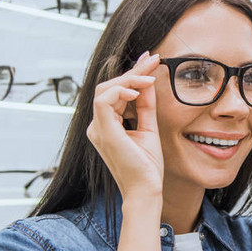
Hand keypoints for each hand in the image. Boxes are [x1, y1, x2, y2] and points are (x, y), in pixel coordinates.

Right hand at [86, 51, 162, 200]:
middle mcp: (98, 126)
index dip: (132, 74)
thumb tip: (148, 82)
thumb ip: (145, 106)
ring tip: (150, 76)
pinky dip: (121, 92)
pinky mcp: (104, 132)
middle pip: (108, 87)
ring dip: (129, 79)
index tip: (150, 60)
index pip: (115, 92)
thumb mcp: (148, 128)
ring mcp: (98, 129)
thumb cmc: (147, 166)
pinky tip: (138, 92)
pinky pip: (104, 101)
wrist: (146, 190)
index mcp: (106, 125)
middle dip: (132, 71)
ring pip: (105, 89)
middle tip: (153, 60)